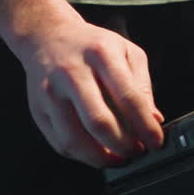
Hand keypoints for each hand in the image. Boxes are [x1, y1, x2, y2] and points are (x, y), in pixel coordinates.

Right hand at [15, 19, 165, 166]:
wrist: (47, 37)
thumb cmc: (91, 46)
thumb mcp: (127, 51)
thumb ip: (141, 85)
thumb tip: (153, 119)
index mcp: (101, 54)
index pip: (128, 97)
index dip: (145, 125)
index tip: (156, 141)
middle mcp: (72, 73)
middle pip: (99, 122)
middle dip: (124, 146)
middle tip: (137, 151)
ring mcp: (50, 93)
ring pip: (75, 139)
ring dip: (102, 157)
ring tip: (118, 157)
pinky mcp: (38, 110)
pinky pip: (60, 143)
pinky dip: (82, 156)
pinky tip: (97, 152)